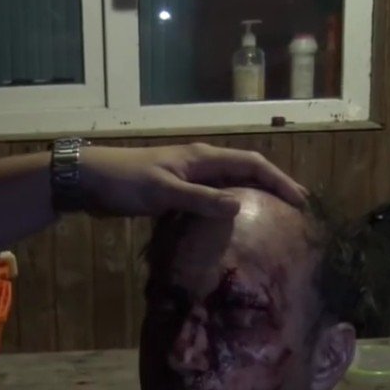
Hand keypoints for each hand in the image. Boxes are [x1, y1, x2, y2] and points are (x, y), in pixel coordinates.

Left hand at [79, 144, 306, 217]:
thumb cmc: (125, 181)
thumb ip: (200, 199)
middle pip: (246, 173)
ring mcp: (187, 179)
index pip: (252, 164)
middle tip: (295, 211)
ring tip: (272, 221)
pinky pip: (209, 202)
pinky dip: (225, 213)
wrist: (89, 180)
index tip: (301, 201)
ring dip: (251, 200)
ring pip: (229, 187)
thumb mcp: (163, 191)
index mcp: (203, 158)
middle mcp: (200, 165)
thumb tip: (240, 206)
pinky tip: (230, 231)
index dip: (279, 180)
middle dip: (272, 188)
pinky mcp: (174, 194)